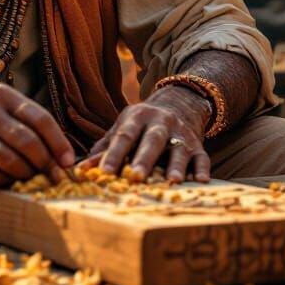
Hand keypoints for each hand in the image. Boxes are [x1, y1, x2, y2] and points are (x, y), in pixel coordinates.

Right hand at [0, 84, 74, 184]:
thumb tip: (61, 154)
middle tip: (55, 177)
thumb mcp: (0, 111)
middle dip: (46, 163)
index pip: (40, 118)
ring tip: (32, 180)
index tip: (69, 161)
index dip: (59, 142)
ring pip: (11, 159)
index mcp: (3, 95)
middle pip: (28, 141)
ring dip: (27, 175)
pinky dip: (5, 180)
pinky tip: (9, 181)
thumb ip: (27, 125)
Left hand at [80, 86, 211, 182]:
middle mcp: (161, 122)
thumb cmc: (142, 124)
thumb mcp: (123, 127)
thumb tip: (82, 168)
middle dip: (144, 158)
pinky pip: (202, 156)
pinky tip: (200, 181)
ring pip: (179, 148)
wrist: (179, 103)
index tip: (104, 172)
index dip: (113, 153)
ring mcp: (181, 133)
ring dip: (176, 165)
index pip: (124, 135)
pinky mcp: (198, 145)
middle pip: (152, 139)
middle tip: (135, 176)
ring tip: (173, 181)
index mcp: (138, 116)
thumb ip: (105, 147)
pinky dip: (202, 169)